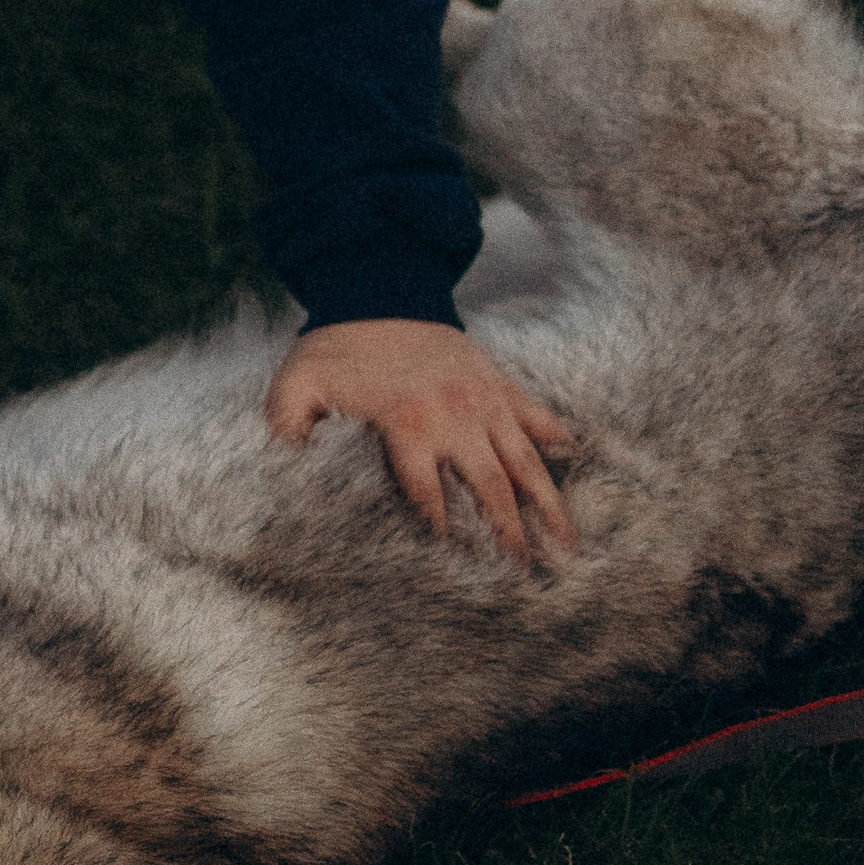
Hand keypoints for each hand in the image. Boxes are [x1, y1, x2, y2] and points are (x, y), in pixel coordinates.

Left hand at [266, 318, 578, 562]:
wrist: (379, 287)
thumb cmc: (336, 346)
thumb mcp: (297, 385)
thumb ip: (287, 428)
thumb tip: (282, 471)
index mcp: (407, 426)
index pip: (428, 498)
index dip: (443, 537)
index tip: (460, 574)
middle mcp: (454, 418)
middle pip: (490, 489)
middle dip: (510, 536)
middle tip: (528, 577)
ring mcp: (484, 400)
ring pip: (525, 462)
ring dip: (548, 504)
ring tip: (570, 545)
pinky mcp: (499, 382)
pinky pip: (536, 414)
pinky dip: (558, 436)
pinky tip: (580, 459)